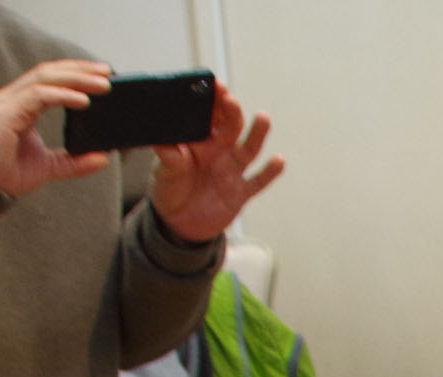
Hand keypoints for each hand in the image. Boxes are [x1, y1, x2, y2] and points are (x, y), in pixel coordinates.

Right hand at [0, 59, 112, 197]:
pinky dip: (61, 95)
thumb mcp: (49, 167)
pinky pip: (36, 96)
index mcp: (21, 105)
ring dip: (75, 78)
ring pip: (43, 78)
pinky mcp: (4, 113)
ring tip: (103, 85)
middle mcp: (12, 98)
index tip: (101, 75)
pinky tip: (82, 100)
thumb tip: (104, 158)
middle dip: (79, 69)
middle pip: (48, 72)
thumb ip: (74, 162)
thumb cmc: (6, 173)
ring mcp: (6, 103)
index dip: (74, 73)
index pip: (48, 79)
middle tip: (108, 72)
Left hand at [147, 82, 282, 244]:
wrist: (181, 224)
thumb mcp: (164, 174)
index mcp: (199, 142)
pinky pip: (258, 181)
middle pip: (230, 127)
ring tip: (263, 118)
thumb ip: (169, 159)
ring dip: (257, 134)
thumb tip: (164, 143)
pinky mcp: (241, 192)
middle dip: (232, 112)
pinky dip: (269, 172)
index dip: (212, 101)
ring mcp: (232, 171)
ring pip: (248, 149)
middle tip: (231, 100)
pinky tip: (278, 161)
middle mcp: (219, 152)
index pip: (208, 116)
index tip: (215, 86)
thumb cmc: (171, 191)